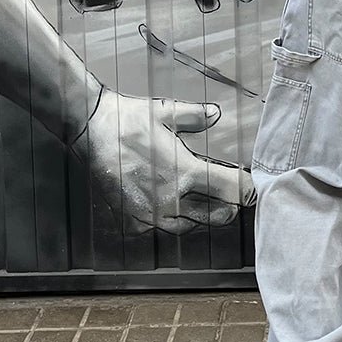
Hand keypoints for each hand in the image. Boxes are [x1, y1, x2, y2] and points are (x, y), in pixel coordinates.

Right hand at [72, 90, 254, 234]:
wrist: (90, 129)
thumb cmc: (129, 120)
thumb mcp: (169, 112)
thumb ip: (197, 117)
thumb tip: (217, 114)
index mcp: (186, 173)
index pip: (232, 190)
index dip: (247, 189)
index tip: (252, 186)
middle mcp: (170, 200)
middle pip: (218, 215)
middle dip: (230, 206)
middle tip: (235, 198)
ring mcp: (150, 215)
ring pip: (191, 226)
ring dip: (203, 216)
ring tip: (208, 203)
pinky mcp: (133, 221)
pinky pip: (163, 229)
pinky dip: (174, 220)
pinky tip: (176, 208)